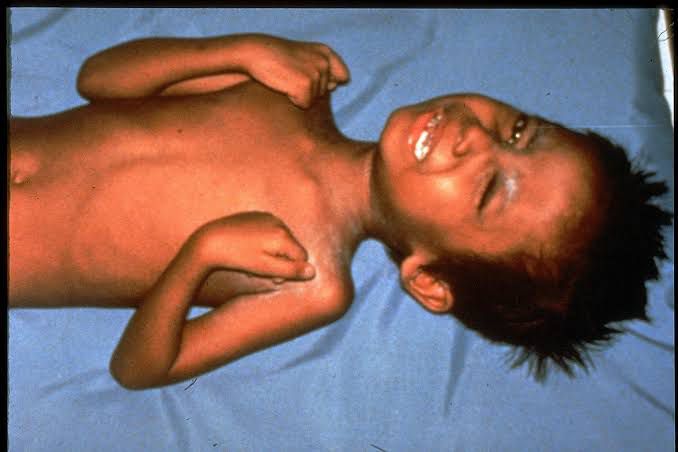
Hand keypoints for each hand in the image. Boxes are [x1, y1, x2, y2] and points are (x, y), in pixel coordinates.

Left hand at [192, 211, 315, 281]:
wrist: (209, 240)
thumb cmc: (237, 257)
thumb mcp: (265, 268)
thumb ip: (290, 270)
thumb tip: (313, 272)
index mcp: (283, 236)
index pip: (302, 257)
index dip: (290, 271)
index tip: (273, 277)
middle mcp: (279, 222)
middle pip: (292, 248)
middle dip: (282, 261)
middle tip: (261, 271)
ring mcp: (267, 216)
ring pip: (281, 240)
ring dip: (273, 252)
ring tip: (253, 258)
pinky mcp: (257, 214)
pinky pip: (270, 230)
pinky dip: (265, 241)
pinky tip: (249, 247)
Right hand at [240, 34, 349, 107]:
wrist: (255, 53)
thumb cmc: (277, 58)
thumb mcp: (304, 57)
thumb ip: (322, 69)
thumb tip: (336, 86)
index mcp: (326, 52)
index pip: (343, 77)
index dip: (328, 83)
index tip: (308, 76)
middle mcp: (324, 62)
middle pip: (325, 92)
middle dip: (309, 89)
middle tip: (291, 75)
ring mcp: (316, 74)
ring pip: (314, 100)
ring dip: (300, 95)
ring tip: (286, 79)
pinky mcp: (305, 86)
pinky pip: (304, 105)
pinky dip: (293, 101)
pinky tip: (283, 86)